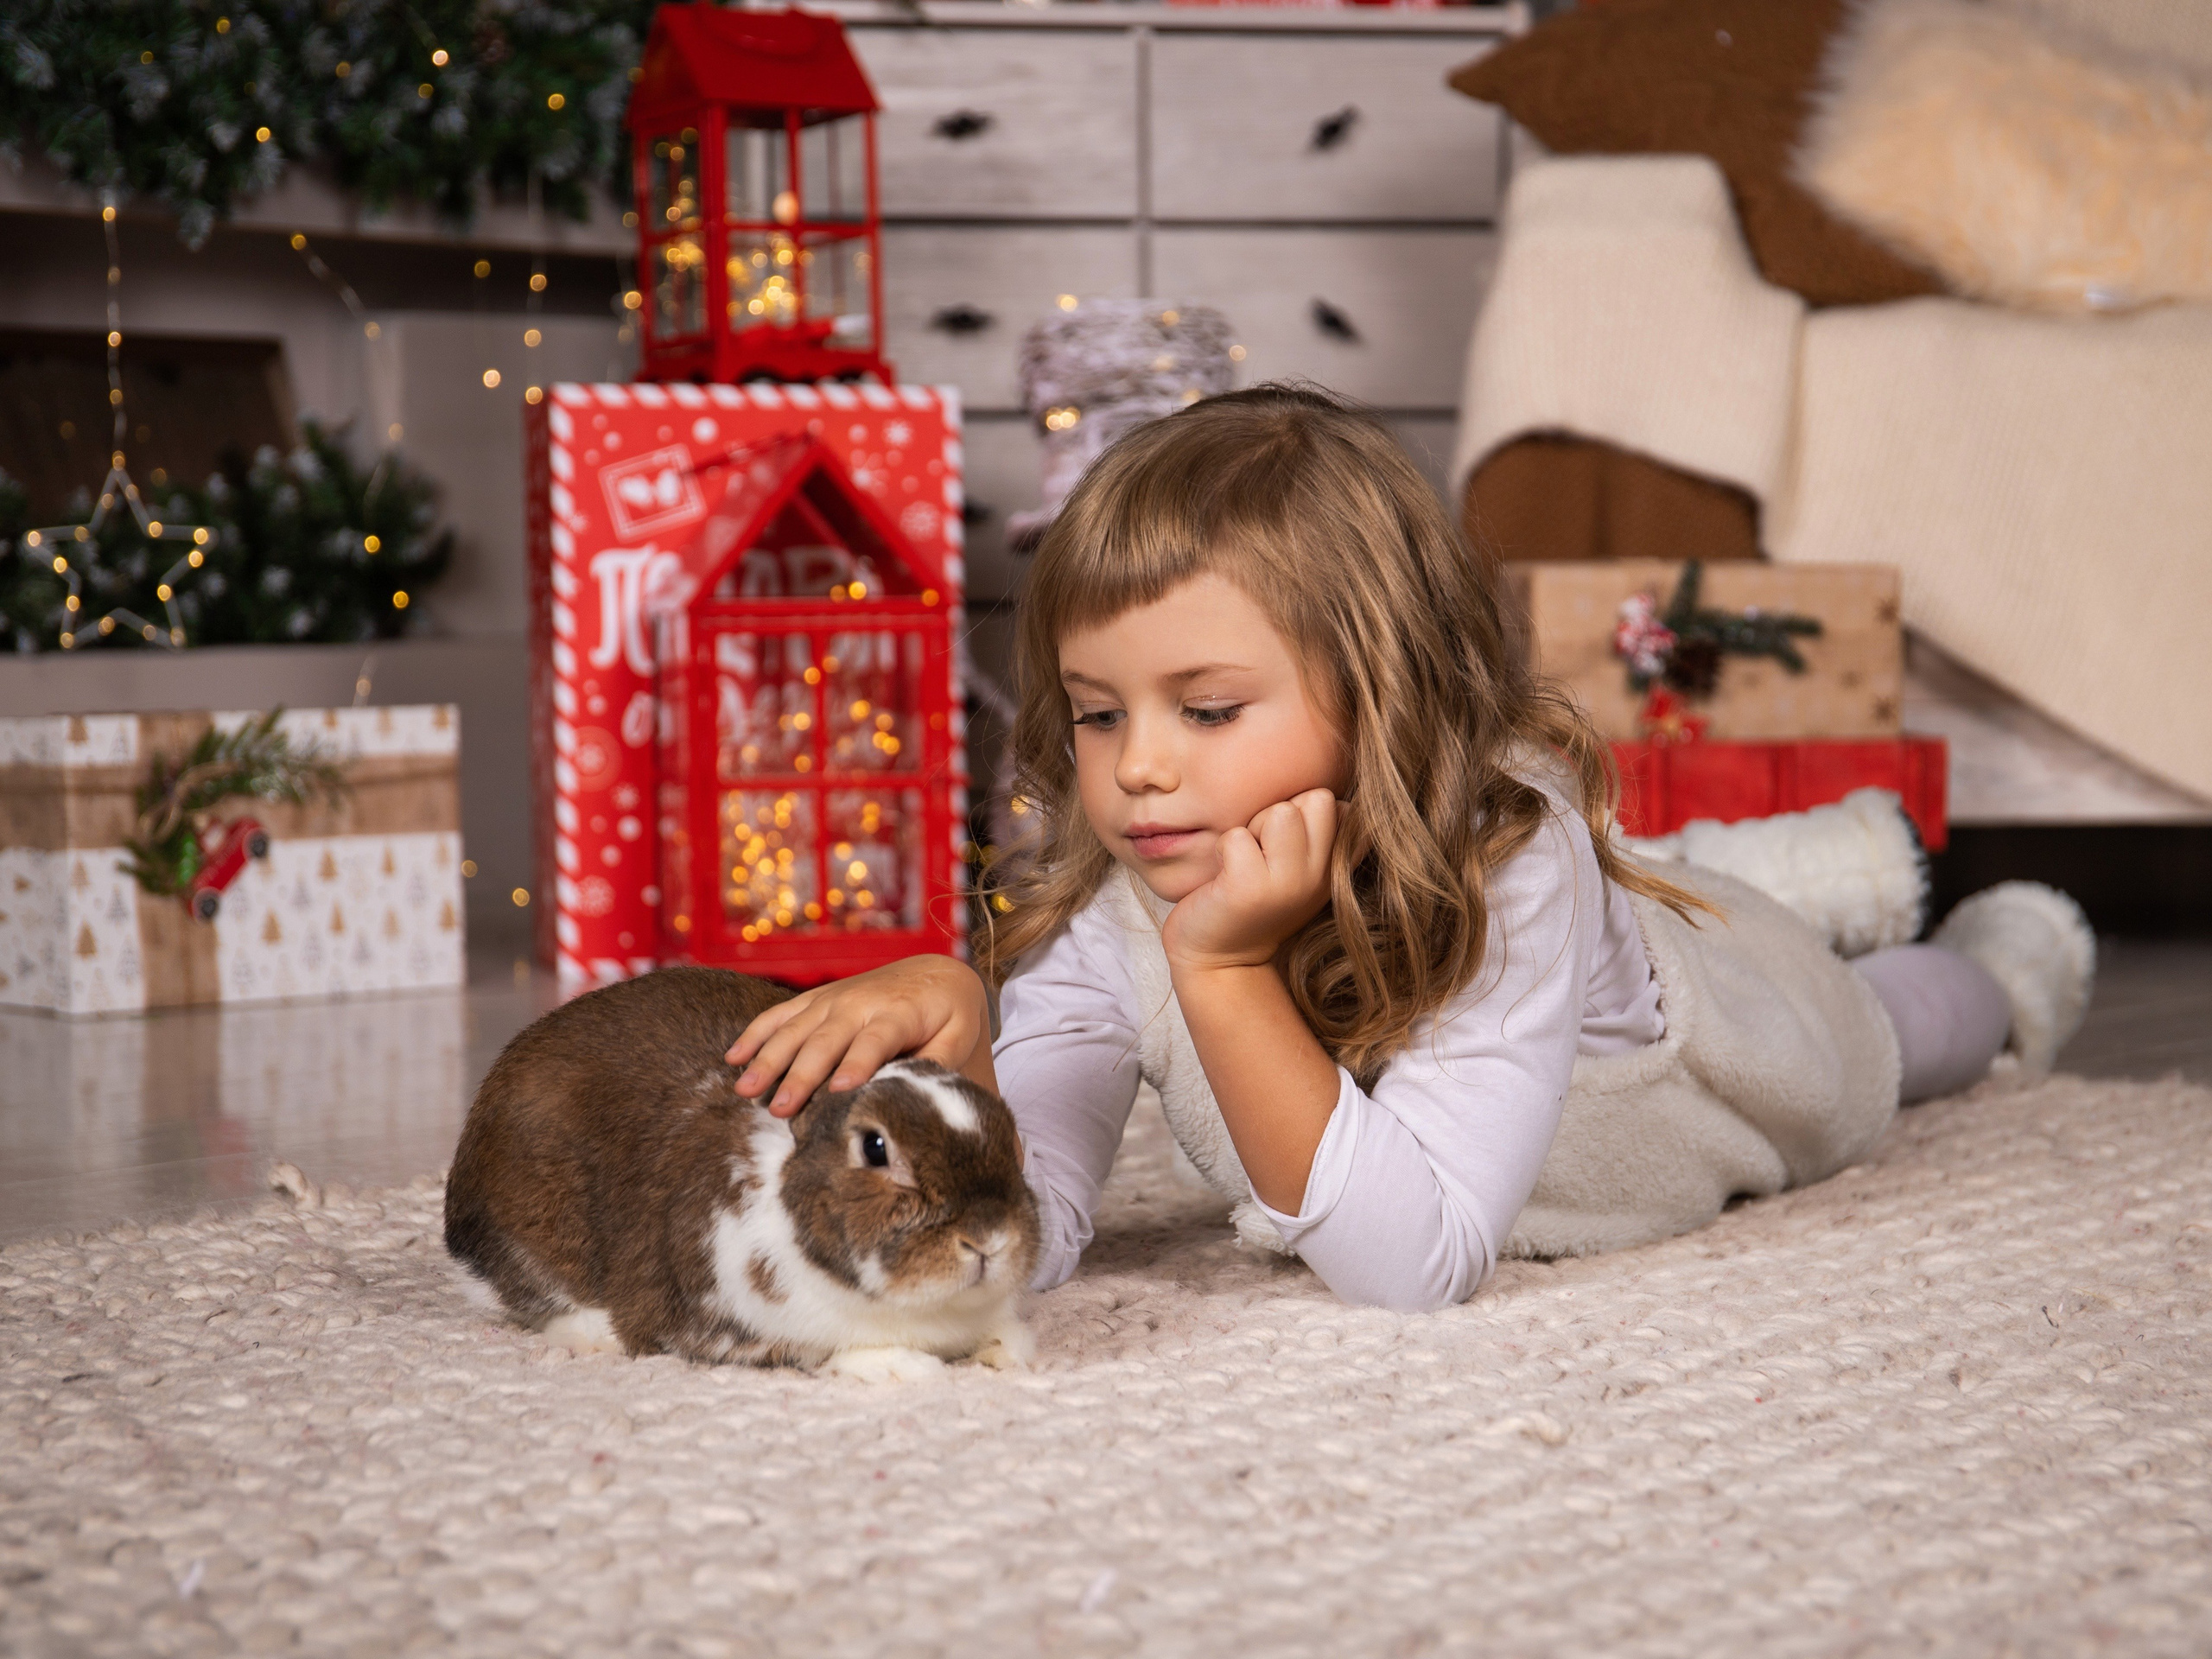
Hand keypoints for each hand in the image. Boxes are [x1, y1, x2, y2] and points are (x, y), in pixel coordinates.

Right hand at [727, 955, 989, 1115]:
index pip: (875, 1041)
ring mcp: (833, 999)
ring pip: (795, 1029)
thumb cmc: (949, 1015)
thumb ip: (940, 1061)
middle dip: (801, 1075)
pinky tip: (733, 1058)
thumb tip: (916, 1090)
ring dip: (768, 1059)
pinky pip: (780, 1015)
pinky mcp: (816, 1000)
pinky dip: (756, 1034)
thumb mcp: (959, 1035)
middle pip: (826, 1041)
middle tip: (781, 1109)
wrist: (935, 972)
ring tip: (745, 1090)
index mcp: (898, 1013)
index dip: (858, 1064)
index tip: (839, 1090)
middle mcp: (860, 1003)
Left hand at [1162, 788, 1337, 972]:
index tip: (1284, 849)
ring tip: (1243, 862)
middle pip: (1316, 798)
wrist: (1218, 958)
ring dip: (1252, 829)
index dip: (1304, 814)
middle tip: (1260, 852)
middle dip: (1280, 814)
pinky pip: (1237, 836)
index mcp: (1335, 867)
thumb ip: (1316, 834)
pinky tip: (1222, 877)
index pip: (1342, 805)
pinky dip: (1223, 848)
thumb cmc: (1252, 901)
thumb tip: (1331, 789)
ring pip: (1281, 812)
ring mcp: (1288, 884)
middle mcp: (1321, 876)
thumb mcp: (1297, 869)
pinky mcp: (1249, 889)